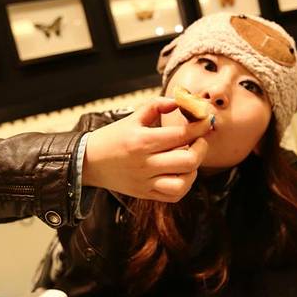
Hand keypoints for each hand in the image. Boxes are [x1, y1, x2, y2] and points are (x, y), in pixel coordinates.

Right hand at [82, 97, 211, 202]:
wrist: (89, 162)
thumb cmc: (113, 137)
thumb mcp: (132, 117)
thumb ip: (156, 105)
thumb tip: (179, 101)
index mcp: (142, 141)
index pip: (181, 135)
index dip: (200, 127)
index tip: (207, 121)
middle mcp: (145, 163)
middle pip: (187, 160)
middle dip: (201, 148)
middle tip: (199, 140)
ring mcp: (146, 182)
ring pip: (183, 182)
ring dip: (193, 169)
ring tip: (190, 158)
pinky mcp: (145, 194)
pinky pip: (173, 196)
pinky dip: (184, 184)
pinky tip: (182, 173)